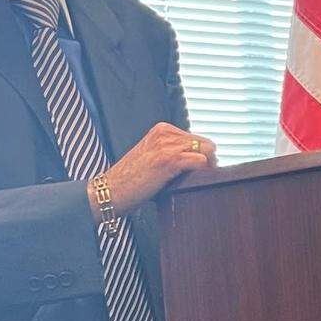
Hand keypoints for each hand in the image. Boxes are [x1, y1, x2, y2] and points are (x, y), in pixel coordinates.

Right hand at [89, 123, 217, 219]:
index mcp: (162, 129)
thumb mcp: (152, 156)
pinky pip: (201, 162)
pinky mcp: (170, 160)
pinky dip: (204, 173)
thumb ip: (172, 152)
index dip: (203, 155)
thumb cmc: (131, 179)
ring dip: (208, 168)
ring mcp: (167, 145)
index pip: (197, 138)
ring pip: (208, 151)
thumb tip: (200, 161)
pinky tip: (194, 182)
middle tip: (202, 177)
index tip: (200, 170)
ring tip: (198, 181)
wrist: (111, 190)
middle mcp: (165, 133)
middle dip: (209, 161)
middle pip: (206, 143)